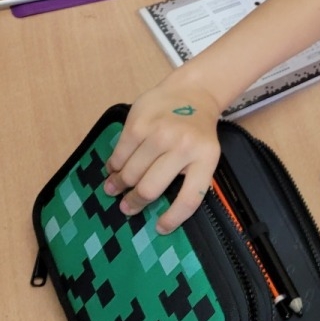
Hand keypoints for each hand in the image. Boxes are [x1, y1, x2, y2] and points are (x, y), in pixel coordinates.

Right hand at [103, 78, 222, 232]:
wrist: (192, 92)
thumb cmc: (196, 131)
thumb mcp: (205, 154)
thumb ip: (189, 178)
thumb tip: (161, 213)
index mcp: (205, 159)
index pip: (189, 199)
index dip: (172, 219)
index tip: (160, 228)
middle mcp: (182, 147)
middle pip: (150, 188)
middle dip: (134, 203)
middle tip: (127, 207)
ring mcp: (159, 133)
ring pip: (130, 173)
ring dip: (118, 185)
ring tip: (114, 188)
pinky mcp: (138, 122)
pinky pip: (119, 154)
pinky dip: (113, 165)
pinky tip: (113, 168)